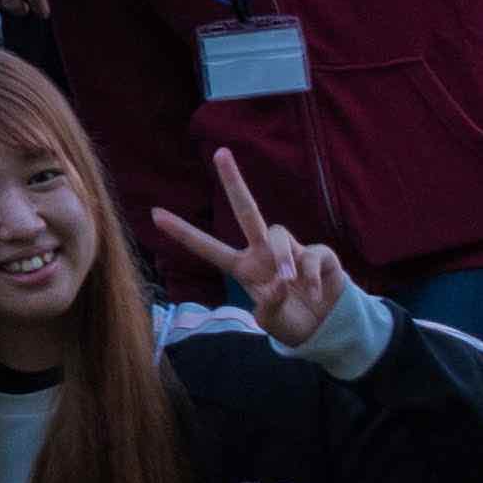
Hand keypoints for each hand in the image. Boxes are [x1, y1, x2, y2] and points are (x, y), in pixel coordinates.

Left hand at [149, 146, 355, 349]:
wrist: (327, 328)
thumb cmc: (292, 321)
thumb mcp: (273, 321)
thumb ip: (271, 306)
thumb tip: (278, 284)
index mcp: (243, 268)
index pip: (208, 248)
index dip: (182, 232)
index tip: (154, 214)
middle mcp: (263, 252)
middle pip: (247, 211)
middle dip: (234, 181)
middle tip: (220, 153)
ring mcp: (292, 250)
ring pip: (278, 233)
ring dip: (282, 258)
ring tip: (289, 283)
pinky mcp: (319, 254)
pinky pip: (311, 254)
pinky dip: (310, 275)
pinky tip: (313, 293)